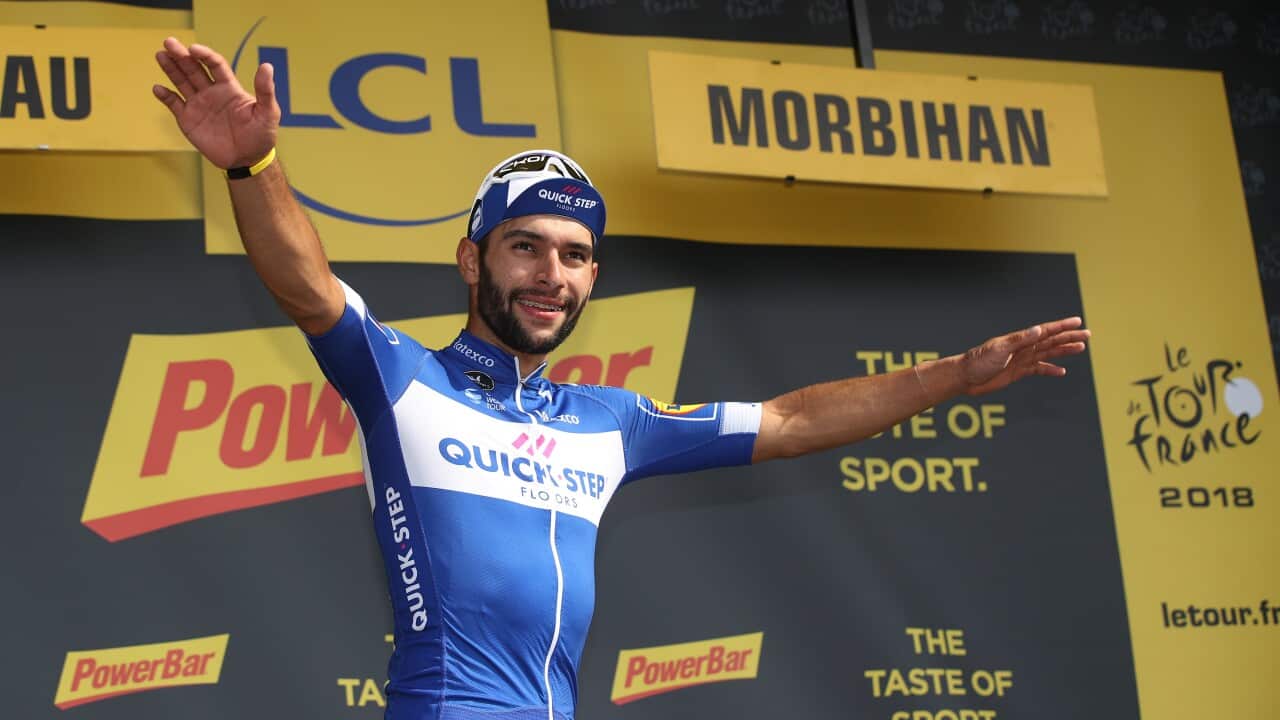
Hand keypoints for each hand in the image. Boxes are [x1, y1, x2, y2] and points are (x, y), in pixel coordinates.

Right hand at [152, 36, 279, 169]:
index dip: (204, 55)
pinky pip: (174, 104)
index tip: (194, 49)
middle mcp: (211, 92)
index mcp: (229, 88)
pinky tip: (158, 88)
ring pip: (182, 82)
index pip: (215, 65)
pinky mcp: (188, 119)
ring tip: (160, 55)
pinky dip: (165, 96)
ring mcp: (198, 104)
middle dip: (181, 55)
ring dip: (171, 68)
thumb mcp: (268, 113)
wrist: (248, 160)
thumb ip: (265, 90)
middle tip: (169, 42)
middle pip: (194, 68)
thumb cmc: (261, 136)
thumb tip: (267, 66)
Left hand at [960, 317, 1089, 395]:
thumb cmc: (978, 360)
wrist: (965, 377)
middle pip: (1051, 341)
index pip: (1045, 331)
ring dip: (1064, 351)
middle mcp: (1023, 348)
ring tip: (1081, 348)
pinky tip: (1062, 371)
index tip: (1077, 321)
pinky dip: (1050, 370)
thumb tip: (1038, 330)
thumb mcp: (999, 349)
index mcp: (1020, 339)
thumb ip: (1019, 340)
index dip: (1062, 326)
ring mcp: (1021, 359)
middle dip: (1069, 337)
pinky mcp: (1018, 372)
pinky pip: (1038, 369)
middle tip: (1087, 334)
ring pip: (1048, 353)